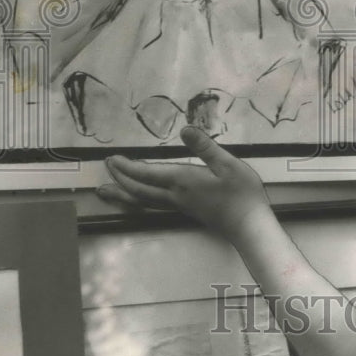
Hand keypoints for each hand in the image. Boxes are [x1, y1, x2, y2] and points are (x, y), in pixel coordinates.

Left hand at [98, 126, 270, 239]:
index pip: (146, 175)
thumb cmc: (242, 194)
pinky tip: (138, 199)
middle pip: (138, 190)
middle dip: (120, 179)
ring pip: (143, 201)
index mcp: (182, 181)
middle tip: (106, 168)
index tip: (111, 158)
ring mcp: (179, 205)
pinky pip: (153, 205)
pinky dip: (138, 200)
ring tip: (106, 192)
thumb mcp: (228, 164)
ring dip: (123, 194)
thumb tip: (185, 129)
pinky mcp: (186, 211)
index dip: (127, 167)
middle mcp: (175, 195)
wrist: (249, 226)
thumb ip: (205, 147)